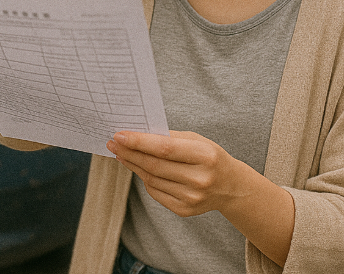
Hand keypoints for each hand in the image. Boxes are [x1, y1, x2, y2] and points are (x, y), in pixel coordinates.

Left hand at [107, 130, 294, 266]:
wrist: (230, 186)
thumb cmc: (209, 156)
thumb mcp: (196, 140)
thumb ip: (168, 137)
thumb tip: (136, 134)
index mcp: (205, 156)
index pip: (164, 148)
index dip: (139, 142)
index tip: (119, 135)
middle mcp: (200, 179)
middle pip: (154, 165)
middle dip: (129, 152)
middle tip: (113, 143)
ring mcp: (192, 198)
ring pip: (151, 179)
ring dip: (133, 165)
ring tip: (121, 153)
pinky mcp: (184, 210)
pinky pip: (155, 192)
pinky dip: (145, 179)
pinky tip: (139, 168)